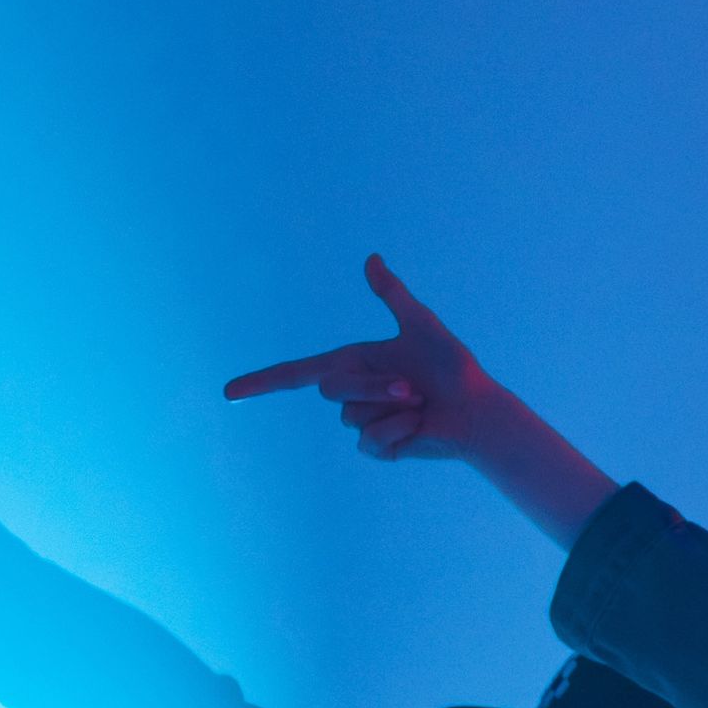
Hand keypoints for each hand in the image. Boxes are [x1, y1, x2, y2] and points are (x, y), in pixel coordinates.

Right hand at [224, 258, 522, 461]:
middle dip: (372, 385)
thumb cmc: (453, 366)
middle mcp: (353, 394)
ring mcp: (363, 422)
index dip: (262, 383)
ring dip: (390, 407)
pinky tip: (420, 427)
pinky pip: (369, 440)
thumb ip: (391, 293)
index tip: (229, 392)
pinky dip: (398, 431)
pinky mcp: (378, 448)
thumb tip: (371, 259)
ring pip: (350, 414)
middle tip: (413, 387)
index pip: (297, 374)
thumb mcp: (419, 324)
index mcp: (353, 364)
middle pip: (331, 389)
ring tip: (421, 404)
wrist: (478, 410)